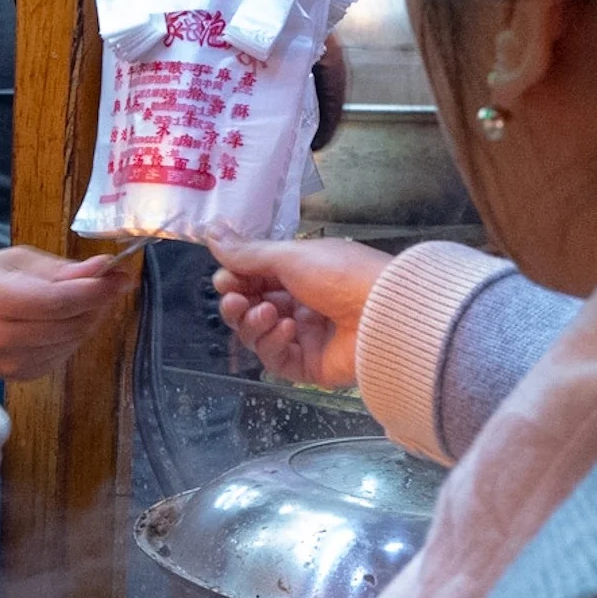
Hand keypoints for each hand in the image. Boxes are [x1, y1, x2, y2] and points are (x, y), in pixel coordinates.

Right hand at [0, 247, 132, 382]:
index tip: (120, 276)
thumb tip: (103, 270)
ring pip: (73, 341)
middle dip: (97, 303)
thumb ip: (57, 269)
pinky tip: (62, 321)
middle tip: (108, 284)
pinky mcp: (21, 376)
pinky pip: (63, 354)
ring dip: (88, 319)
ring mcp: (10, 363)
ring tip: (83, 299)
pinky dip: (73, 336)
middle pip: (70, 324)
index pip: (58, 301)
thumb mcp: (10, 262)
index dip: (96, 290)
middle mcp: (0, 337)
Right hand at [210, 237, 389, 388]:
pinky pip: (276, 359)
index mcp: (300, 274)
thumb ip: (247, 252)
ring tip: (267, 312)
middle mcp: (300, 305)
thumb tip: (211, 231)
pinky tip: (286, 329)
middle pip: (250, 309)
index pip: (254, 280)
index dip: (234, 280)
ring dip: (253, 323)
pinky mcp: (309, 366)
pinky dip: (274, 343)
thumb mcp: (290, 256)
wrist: (386, 313)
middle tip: (235, 299)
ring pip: (257, 335)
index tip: (225, 278)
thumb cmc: (342, 274)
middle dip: (236, 304)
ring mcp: (305, 337)